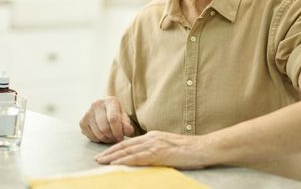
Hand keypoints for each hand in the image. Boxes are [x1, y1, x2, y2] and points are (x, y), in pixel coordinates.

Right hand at [79, 97, 133, 142]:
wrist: (105, 111)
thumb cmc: (117, 115)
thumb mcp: (124, 118)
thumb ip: (127, 124)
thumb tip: (129, 131)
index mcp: (110, 101)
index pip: (113, 119)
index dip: (118, 132)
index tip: (121, 139)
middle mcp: (97, 104)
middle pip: (104, 128)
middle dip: (112, 137)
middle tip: (116, 139)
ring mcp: (88, 112)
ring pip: (97, 133)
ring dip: (105, 140)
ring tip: (111, 138)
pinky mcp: (82, 121)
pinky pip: (90, 136)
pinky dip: (97, 140)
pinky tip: (102, 136)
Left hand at [95, 130, 210, 168]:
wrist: (203, 148)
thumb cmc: (189, 151)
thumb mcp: (169, 147)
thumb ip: (156, 150)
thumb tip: (145, 157)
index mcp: (153, 136)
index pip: (130, 142)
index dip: (116, 148)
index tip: (105, 154)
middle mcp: (151, 138)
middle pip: (125, 145)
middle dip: (109, 152)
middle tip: (97, 159)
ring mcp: (155, 144)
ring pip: (128, 150)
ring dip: (113, 157)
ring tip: (101, 162)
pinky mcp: (159, 153)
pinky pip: (138, 157)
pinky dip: (125, 160)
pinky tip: (117, 164)